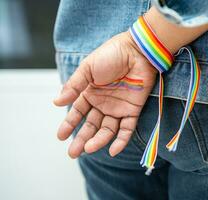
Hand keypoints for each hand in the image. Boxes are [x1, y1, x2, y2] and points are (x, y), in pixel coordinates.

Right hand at [54, 31, 156, 157]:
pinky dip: (121, 140)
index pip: (78, 112)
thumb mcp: (87, 68)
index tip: (60, 136)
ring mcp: (118, 107)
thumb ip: (74, 86)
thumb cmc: (112, 55)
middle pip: (91, 125)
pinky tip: (113, 150)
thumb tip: (56, 102)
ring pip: (107, 129)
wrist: (137, 51)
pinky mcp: (133, 110)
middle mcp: (104, 103)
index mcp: (91, 92)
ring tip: (89, 148)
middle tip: (73, 153)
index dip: (69, 124)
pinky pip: (127, 128)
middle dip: (82, 138)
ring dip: (99, 140)